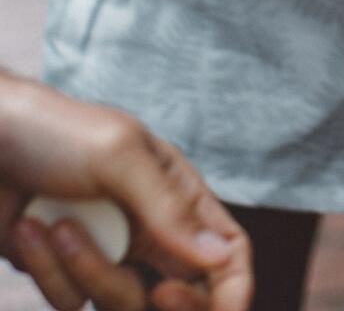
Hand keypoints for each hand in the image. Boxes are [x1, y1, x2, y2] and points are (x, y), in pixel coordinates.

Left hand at [0, 73, 251, 310]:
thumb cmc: (56, 131)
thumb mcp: (121, 157)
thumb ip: (171, 209)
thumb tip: (221, 256)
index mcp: (179, 195)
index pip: (228, 250)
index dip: (233, 286)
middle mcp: (152, 230)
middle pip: (184, 293)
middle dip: (172, 303)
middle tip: (156, 294)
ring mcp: (109, 253)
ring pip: (121, 301)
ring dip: (87, 270)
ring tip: (56, 226)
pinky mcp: (66, 272)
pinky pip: (70, 300)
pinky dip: (48, 271)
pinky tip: (28, 229)